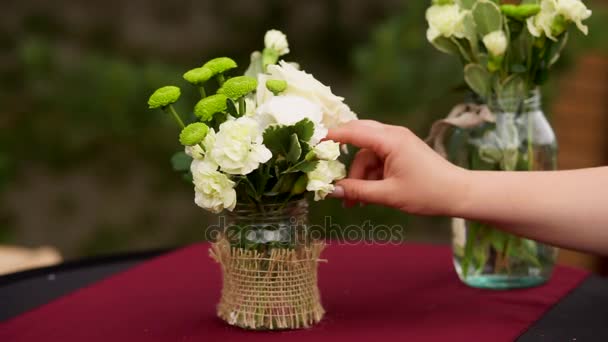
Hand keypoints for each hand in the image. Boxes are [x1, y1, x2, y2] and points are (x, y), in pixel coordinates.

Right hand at [327, 120, 467, 215]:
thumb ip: (357, 191)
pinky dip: (369, 176)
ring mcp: (397, 142)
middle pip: (356, 138)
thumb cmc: (427, 193)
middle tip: (328, 175)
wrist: (459, 193)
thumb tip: (330, 190)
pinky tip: (367, 196)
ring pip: (365, 154)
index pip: (351, 131)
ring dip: (358, 176)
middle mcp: (392, 134)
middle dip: (343, 162)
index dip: (329, 137)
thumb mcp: (388, 195)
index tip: (311, 144)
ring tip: (354, 202)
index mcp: (389, 140)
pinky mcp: (400, 151)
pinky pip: (376, 159)